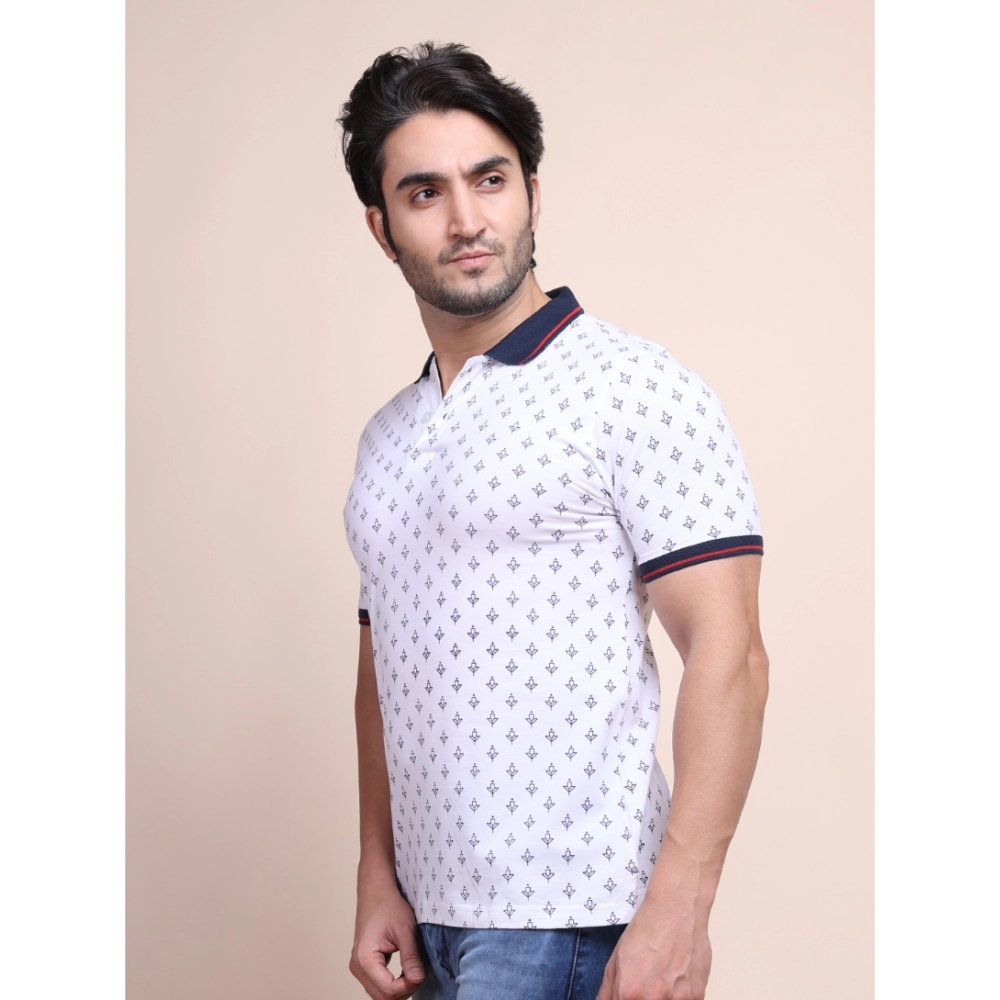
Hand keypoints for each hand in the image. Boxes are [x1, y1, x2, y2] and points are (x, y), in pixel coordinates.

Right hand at [349, 876, 425, 999]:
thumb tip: (418, 979)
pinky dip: (392, 985)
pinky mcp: (363, 965)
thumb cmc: (388, 905)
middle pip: (382, 997)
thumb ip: (411, 956)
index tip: (420, 974)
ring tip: (413, 972)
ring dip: (398, 989)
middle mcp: (357, 967)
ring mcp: (358, 967)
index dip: (408, 986)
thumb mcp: (405, 929)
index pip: (389, 990)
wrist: (376, 891)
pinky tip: (405, 973)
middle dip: (404, 990)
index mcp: (365, 958)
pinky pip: (377, 985)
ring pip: (379, 994)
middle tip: (419, 974)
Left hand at [595, 894, 711, 999]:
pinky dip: (678, 996)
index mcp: (630, 993)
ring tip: (661, 979)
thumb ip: (607, 992)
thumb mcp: (616, 960)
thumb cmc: (647, 930)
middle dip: (641, 997)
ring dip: (662, 998)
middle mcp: (654, 999)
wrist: (675, 909)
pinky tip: (675, 979)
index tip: (628, 994)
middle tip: (646, 983)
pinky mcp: (697, 997)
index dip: (624, 999)